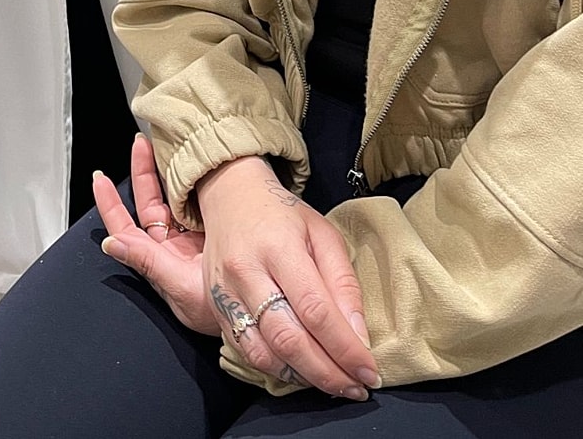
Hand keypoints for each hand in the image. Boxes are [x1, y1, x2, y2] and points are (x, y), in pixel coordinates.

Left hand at [93, 134, 218, 334]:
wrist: (261, 314)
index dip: (111, 204)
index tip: (100, 180)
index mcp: (158, 260)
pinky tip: (193, 165)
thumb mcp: (181, 288)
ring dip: (165, 173)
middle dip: (142, 173)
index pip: (125, 227)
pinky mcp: (216, 228)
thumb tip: (111, 242)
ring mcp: (194, 236)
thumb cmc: (219, 314)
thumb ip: (147, 263)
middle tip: (140, 144)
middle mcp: (172, 246)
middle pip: (149, 204)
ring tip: (163, 146)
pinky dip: (191, 182)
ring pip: (172, 198)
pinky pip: (196, 200)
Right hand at [198, 157, 379, 400]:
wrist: (230, 196)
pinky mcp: (215, 308)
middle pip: (289, 338)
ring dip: (304, 377)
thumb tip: (358, 336)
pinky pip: (246, 351)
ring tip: (334, 384)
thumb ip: (342, 282)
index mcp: (278, 246)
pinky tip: (301, 371)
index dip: (344, 347)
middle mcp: (246, 272)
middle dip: (327, 373)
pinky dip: (277, 369)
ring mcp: (225, 293)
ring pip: (265, 352)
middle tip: (356, 388)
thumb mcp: (323, 233)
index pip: (315, 309)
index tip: (369, 371)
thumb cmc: (282, 214)